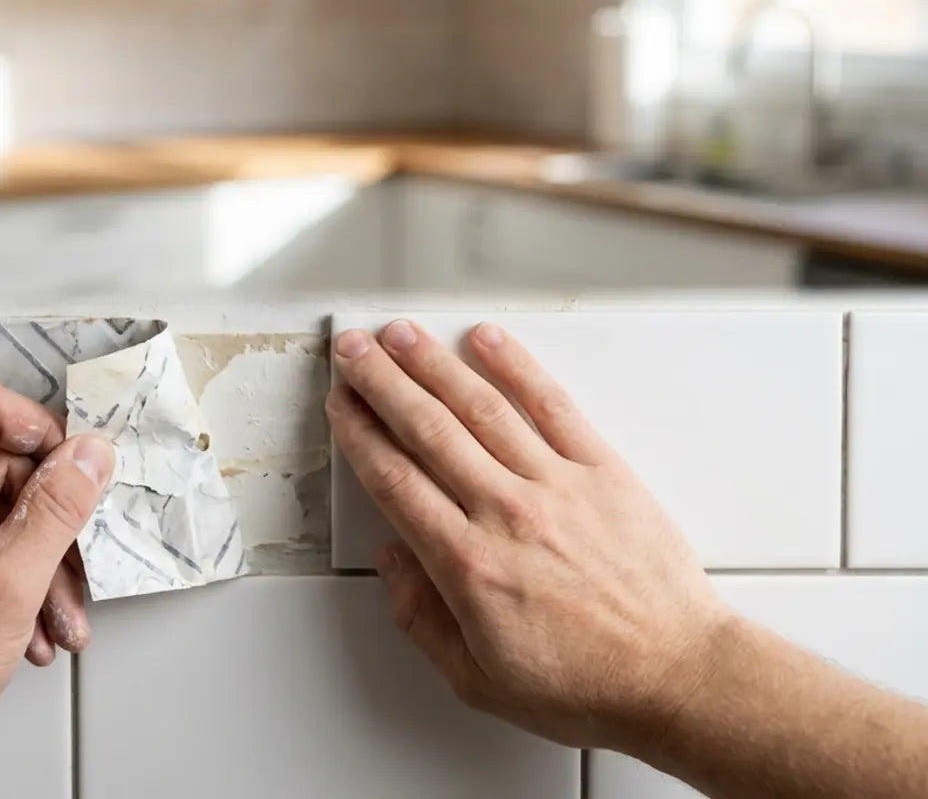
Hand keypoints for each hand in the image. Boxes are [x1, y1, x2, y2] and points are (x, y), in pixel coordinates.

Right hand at [327, 321, 727, 753]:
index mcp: (469, 565)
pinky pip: (551, 404)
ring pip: (479, 407)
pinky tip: (487, 340)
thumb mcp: (479, 680)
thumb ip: (421, 619)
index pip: (394, 479)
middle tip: (354, 350)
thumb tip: (391, 561)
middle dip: (380, 381)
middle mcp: (506, 513)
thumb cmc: (587, 683)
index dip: (359, 433)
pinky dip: (516, 366)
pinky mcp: (601, 468)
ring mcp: (555, 484)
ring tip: (402, 335)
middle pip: (426, 428)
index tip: (341, 405)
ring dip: (433, 363)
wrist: (677, 676)